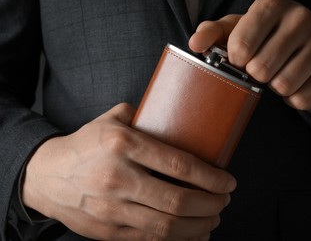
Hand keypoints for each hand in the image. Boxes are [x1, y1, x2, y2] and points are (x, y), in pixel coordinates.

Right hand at [22, 103, 235, 239]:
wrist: (46, 175)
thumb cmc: (86, 144)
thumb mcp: (112, 120)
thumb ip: (145, 117)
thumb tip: (179, 120)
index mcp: (123, 144)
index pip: (180, 165)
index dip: (211, 177)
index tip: (228, 181)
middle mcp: (118, 177)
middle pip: (178, 200)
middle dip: (212, 204)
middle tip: (225, 200)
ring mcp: (112, 208)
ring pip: (167, 226)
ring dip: (200, 226)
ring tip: (214, 219)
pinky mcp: (108, 231)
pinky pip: (151, 240)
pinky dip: (178, 240)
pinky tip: (193, 234)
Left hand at [189, 0, 310, 109]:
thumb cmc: (266, 36)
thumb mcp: (238, 28)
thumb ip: (213, 33)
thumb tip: (195, 44)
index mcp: (272, 4)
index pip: (241, 45)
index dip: (235, 60)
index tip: (240, 58)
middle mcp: (300, 17)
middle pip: (261, 69)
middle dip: (256, 75)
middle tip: (261, 67)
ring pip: (283, 86)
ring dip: (275, 87)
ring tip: (278, 72)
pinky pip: (301, 99)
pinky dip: (292, 98)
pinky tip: (296, 82)